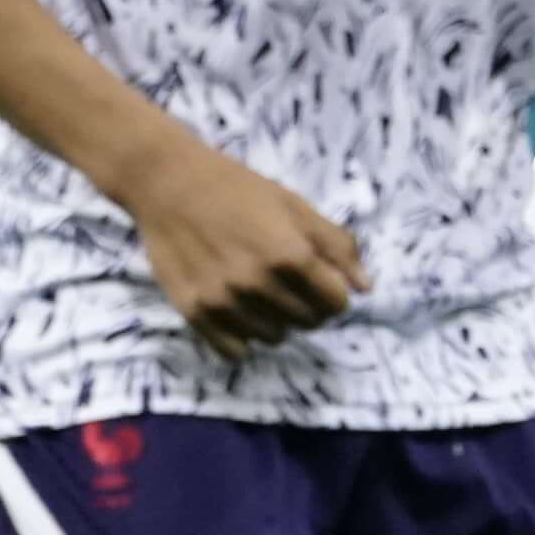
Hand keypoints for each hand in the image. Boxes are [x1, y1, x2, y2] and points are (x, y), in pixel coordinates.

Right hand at [117, 134, 365, 360]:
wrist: (169, 183)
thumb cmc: (238, 189)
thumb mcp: (295, 205)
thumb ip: (335, 245)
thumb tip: (365, 288)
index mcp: (288, 253)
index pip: (335, 303)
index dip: (335, 294)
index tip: (322, 283)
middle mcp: (257, 283)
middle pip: (308, 322)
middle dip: (308, 306)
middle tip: (290, 283)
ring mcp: (224, 301)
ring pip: (273, 338)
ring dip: (276, 321)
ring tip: (261, 291)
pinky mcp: (194, 313)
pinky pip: (235, 351)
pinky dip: (242, 336)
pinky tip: (237, 309)